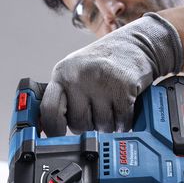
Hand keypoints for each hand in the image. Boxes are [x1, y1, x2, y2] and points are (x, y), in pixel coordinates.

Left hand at [40, 13, 183, 136]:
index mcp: (62, 74)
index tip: (59, 137)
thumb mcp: (75, 73)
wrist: (135, 45)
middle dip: (89, 125)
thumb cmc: (102, 64)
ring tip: (111, 105)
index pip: (49, 109)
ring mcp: (101, 82)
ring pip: (102, 126)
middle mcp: (78, 76)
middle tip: (96, 110)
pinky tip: (124, 107)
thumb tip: (48, 128)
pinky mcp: (124, 88)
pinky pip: (122, 122)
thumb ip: (63, 97)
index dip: (53, 129)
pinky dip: (125, 122)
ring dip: (109, 124)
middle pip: (78, 124)